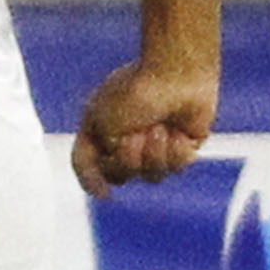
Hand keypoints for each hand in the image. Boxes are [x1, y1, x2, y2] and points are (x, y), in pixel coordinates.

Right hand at [73, 47, 219, 192]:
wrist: (178, 73)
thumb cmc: (135, 92)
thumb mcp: (101, 124)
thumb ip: (97, 158)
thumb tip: (109, 185)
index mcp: (101, 129)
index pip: (88, 164)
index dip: (92, 182)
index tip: (104, 195)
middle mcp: (126, 137)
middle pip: (121, 176)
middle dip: (129, 161)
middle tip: (137, 136)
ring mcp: (155, 142)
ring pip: (152, 176)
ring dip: (154, 155)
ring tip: (161, 128)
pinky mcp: (182, 146)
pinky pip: (176, 167)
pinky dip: (176, 151)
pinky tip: (179, 131)